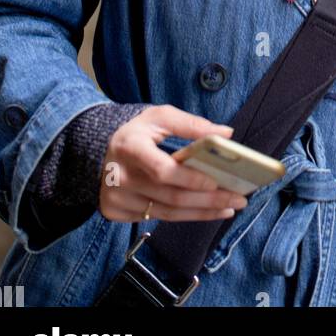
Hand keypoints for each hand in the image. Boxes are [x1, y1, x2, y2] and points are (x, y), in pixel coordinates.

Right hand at [99, 104, 249, 223]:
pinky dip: (185, 217)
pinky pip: (157, 218)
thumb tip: (226, 134)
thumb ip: (191, 124)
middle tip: (238, 198)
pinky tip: (206, 212)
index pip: (162, 170)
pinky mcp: (116, 212)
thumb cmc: (136, 131)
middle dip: (208, 199)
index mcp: (130, 147)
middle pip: (171, 196)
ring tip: (229, 207)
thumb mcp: (159, 116)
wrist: (96, 151)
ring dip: (202, 212)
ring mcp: (117, 199)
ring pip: (167, 213)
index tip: (217, 181)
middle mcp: (120, 177)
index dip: (190, 178)